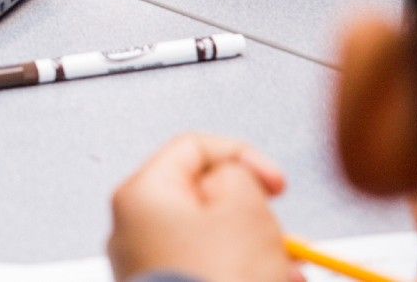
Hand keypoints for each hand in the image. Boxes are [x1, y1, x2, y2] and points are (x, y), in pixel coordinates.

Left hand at [108, 134, 296, 281]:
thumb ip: (240, 177)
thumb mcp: (243, 209)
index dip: (242, 157)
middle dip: (253, 220)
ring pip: (212, 244)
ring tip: (284, 275)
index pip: (192, 149)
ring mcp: (145, 268)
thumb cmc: (216, 281)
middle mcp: (132, 229)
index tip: (276, 186)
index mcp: (141, 195)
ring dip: (256, 254)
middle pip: (204, 202)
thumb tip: (231, 178)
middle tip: (281, 241)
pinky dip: (240, 276)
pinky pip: (207, 275)